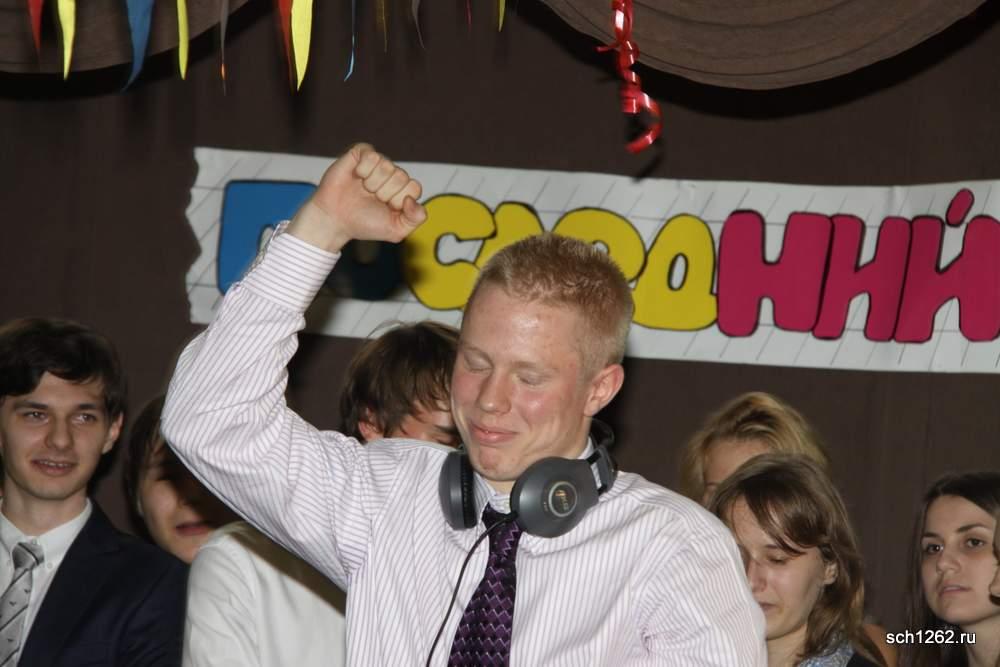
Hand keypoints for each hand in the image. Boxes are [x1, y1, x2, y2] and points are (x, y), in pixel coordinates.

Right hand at [287, 143, 426, 252]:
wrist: (335, 220)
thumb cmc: (364, 224)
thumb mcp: (396, 231)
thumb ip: (415, 219)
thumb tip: (413, 199)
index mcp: (403, 190)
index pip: (414, 187)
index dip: (399, 200)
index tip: (386, 207)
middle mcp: (392, 174)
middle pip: (401, 176)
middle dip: (385, 193)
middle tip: (371, 199)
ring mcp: (377, 163)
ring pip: (387, 166)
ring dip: (373, 183)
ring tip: (363, 190)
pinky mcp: (360, 154)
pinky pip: (371, 154)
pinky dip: (363, 170)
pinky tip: (356, 177)